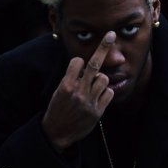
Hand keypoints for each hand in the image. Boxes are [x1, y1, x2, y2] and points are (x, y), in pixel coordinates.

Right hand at [42, 31, 115, 152]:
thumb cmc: (57, 108)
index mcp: (66, 85)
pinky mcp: (98, 111)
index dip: (79, 62)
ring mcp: (89, 101)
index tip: (78, 66)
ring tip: (92, 88)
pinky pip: (109, 92)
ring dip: (100, 79)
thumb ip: (71, 78)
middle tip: (111, 34)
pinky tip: (98, 97)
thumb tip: (84, 64)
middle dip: (103, 47)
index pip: (78, 61)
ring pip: (104, 78)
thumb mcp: (58, 91)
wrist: (57, 133)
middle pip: (94, 64)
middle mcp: (78, 92)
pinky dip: (105, 92)